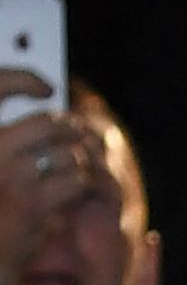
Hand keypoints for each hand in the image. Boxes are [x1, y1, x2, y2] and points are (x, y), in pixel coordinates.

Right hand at [0, 71, 94, 284]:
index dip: (23, 79)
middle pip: (46, 124)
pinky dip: (82, 183)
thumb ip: (8, 139)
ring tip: (77, 165)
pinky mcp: (32, 205)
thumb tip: (40, 99)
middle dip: (70, 129)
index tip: (47, 87)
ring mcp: (6, 178)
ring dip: (79, 159)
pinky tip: (74, 190)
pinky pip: (76, 180)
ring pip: (67, 154)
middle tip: (78, 133)